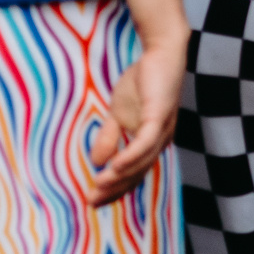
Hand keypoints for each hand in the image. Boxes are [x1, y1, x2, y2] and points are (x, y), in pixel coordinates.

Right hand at [87, 36, 183, 205]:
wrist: (160, 52)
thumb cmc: (142, 81)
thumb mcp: (118, 113)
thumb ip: (109, 136)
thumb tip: (96, 161)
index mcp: (152, 141)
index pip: (133, 172)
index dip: (115, 188)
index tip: (93, 200)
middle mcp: (161, 140)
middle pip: (138, 172)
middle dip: (114, 189)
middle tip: (91, 200)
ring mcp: (162, 129)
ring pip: (141, 161)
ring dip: (119, 176)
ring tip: (98, 186)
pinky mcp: (160, 115)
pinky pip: (146, 141)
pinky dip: (131, 156)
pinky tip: (115, 166)